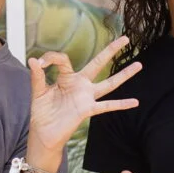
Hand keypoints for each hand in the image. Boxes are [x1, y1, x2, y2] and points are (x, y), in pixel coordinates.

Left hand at [27, 36, 141, 152]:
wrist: (43, 134)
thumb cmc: (42, 112)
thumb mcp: (38, 92)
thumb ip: (37, 77)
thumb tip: (33, 60)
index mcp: (66, 77)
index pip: (64, 59)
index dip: (51, 58)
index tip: (40, 64)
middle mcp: (80, 84)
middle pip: (98, 63)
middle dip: (111, 50)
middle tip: (125, 38)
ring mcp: (86, 97)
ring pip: (109, 83)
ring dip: (124, 75)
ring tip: (139, 64)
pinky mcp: (88, 110)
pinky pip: (107, 106)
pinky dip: (121, 104)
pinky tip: (135, 102)